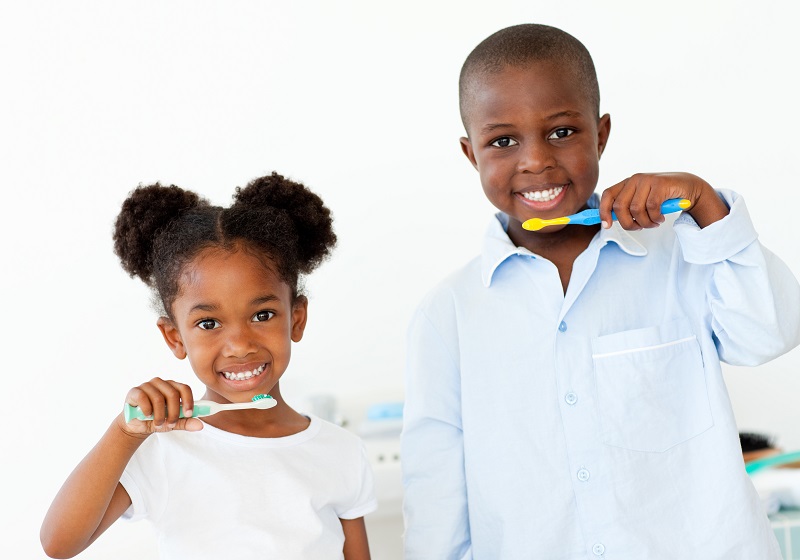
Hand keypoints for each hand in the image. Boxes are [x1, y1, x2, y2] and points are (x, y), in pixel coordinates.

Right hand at [120, 377, 202, 435]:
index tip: (189, 414)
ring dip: (159, 415)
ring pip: (158, 398)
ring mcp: (147, 385)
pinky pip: (143, 398)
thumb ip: (186, 422)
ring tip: (158, 424)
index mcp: (173, 387)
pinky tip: (147, 416)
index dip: (188, 401)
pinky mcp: (135, 391)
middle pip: (173, 394)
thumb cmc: (157, 420)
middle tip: (171, 424)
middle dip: (174, 413)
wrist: (137, 425)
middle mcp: (161, 383)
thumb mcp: (173, 423)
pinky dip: (147, 410)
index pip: (184, 388)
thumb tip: (201, 425)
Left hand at [599, 172, 728, 229]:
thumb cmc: (663, 198)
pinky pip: (651, 208)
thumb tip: (608, 221)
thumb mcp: (642, 202)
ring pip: (635, 210)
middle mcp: (634, 179)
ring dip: (645, 223)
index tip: (606, 226)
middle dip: (628, 223)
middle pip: (619, 207)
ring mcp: (647, 180)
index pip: (607, 196)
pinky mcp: (660, 184)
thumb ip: (627, 209)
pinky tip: (661, 218)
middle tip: (639, 228)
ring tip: (654, 223)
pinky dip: (655, 218)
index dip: (603, 211)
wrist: (689, 188)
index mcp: (626, 183)